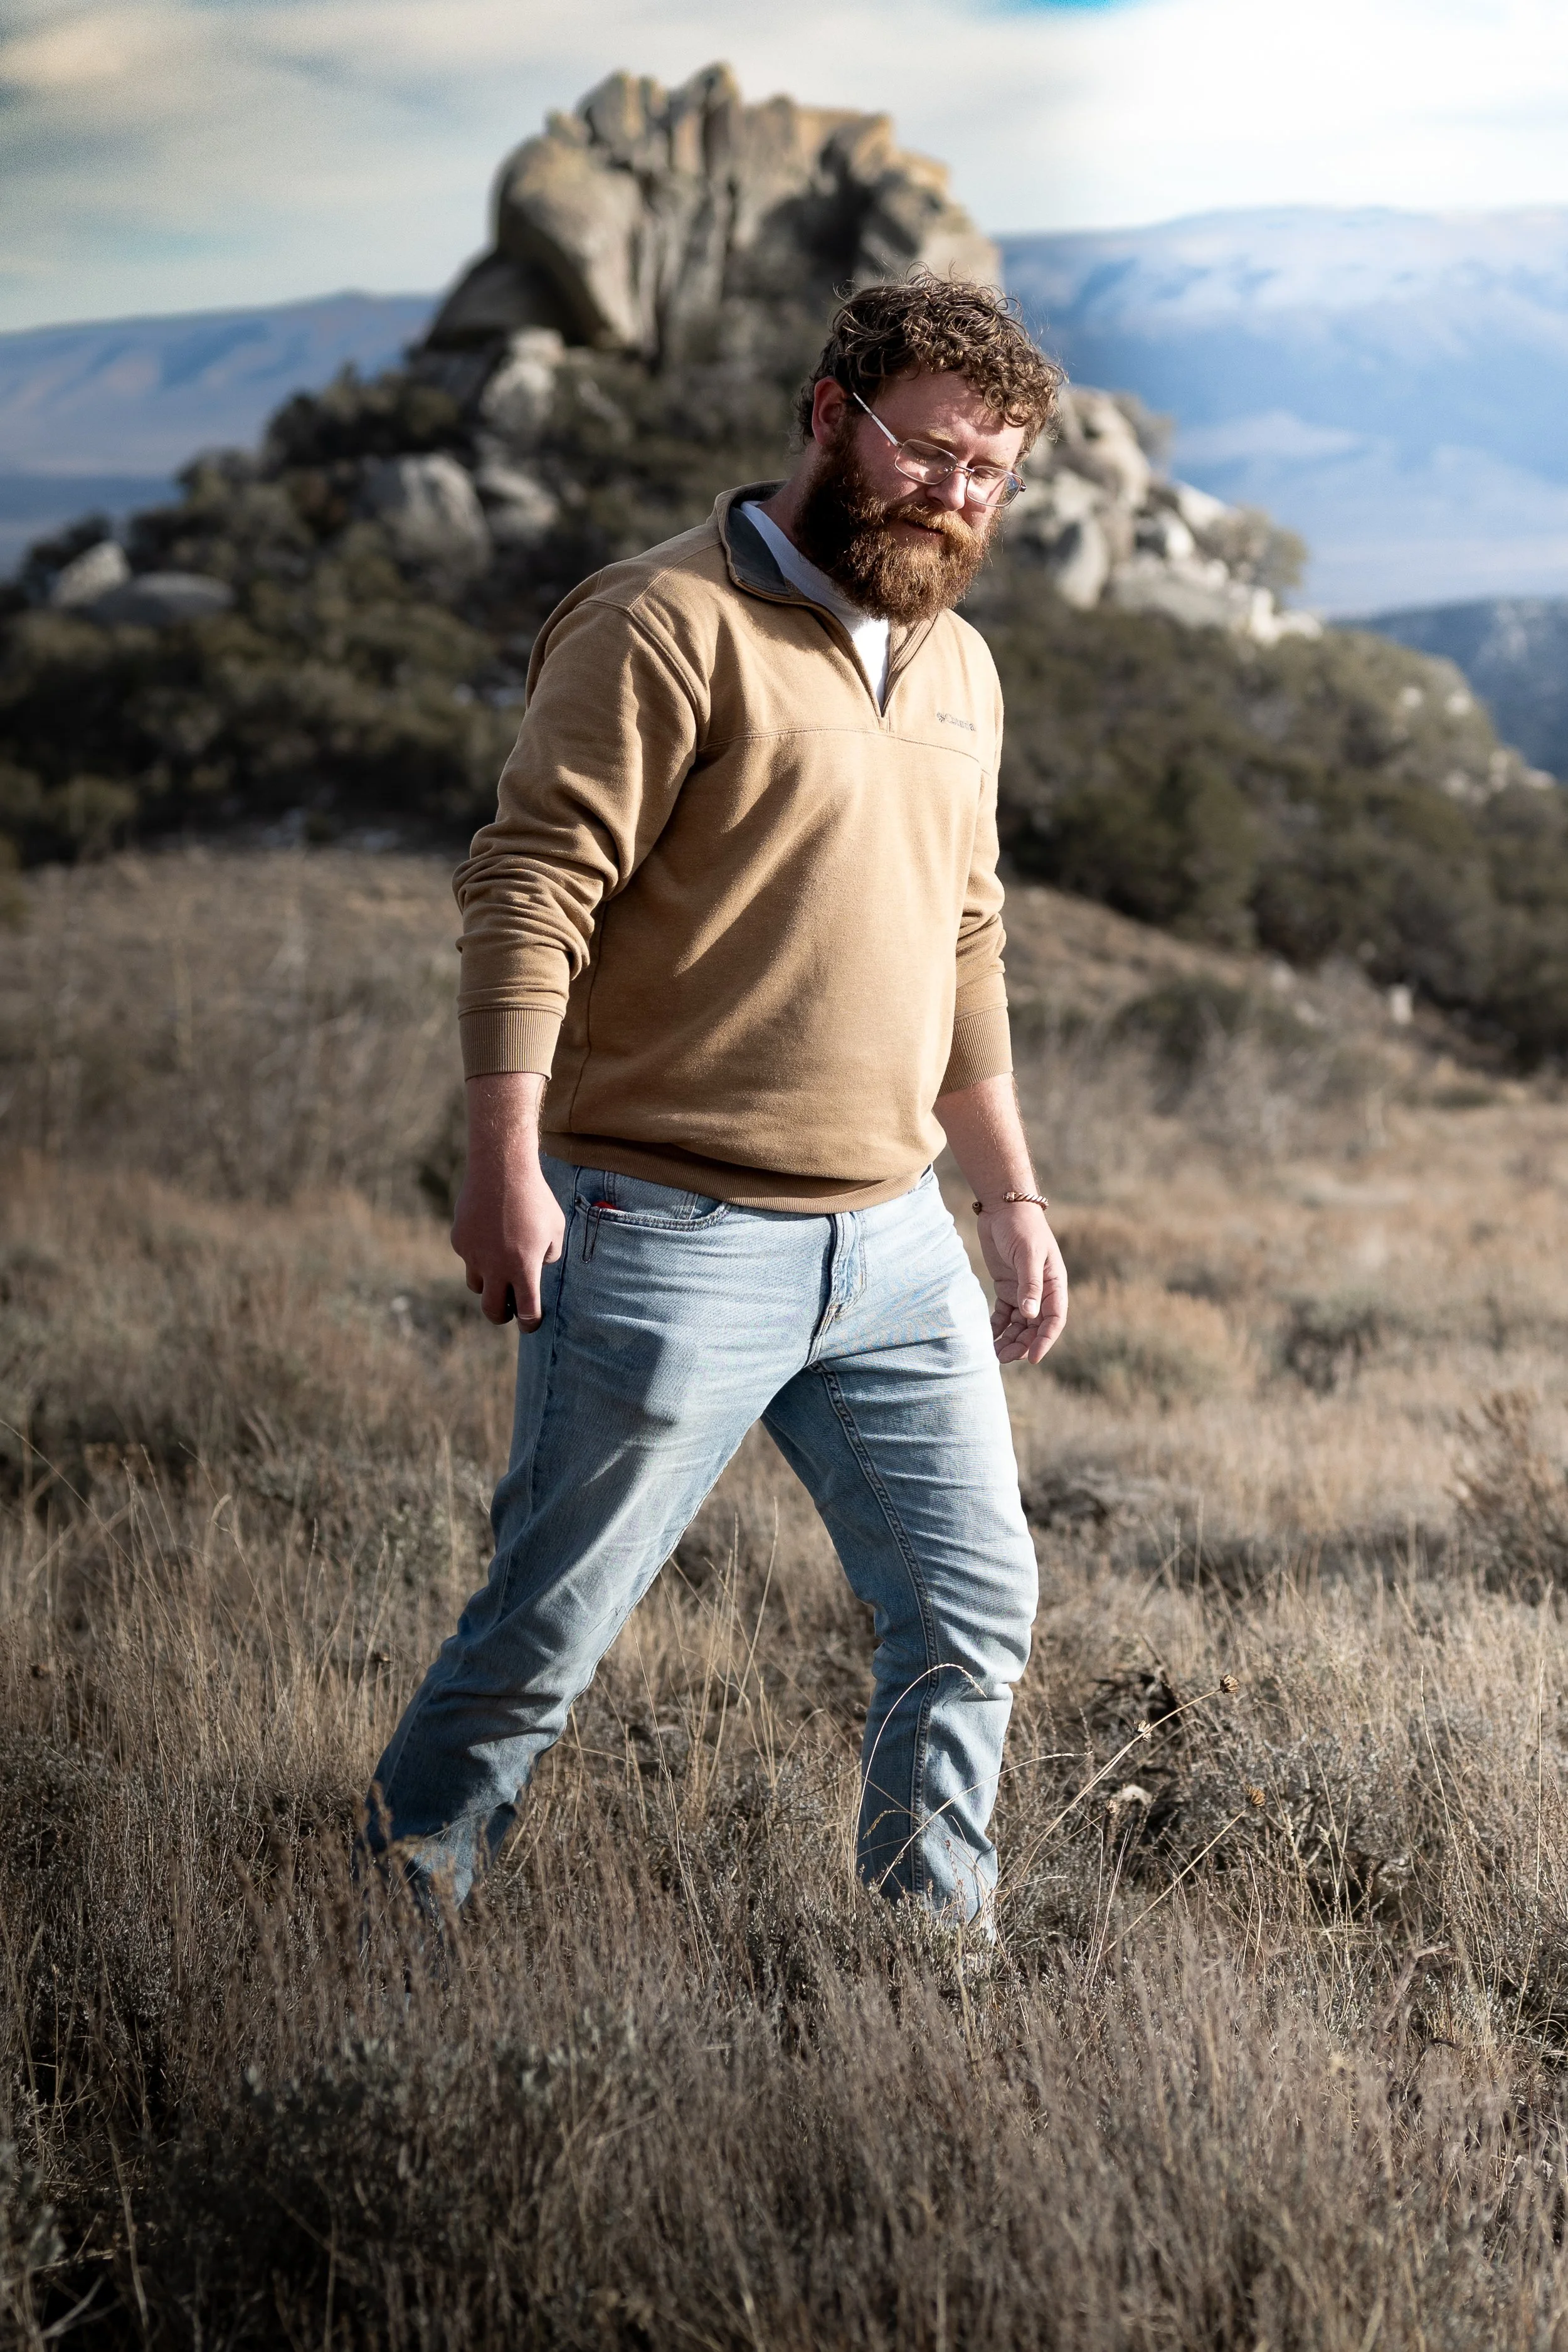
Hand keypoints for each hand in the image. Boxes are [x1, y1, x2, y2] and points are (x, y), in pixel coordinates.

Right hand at [450, 1073, 564, 1327]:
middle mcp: (495, 1266)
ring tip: (500, 1269)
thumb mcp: (555, 1228)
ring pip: (477, 1285)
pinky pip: (469, 1257)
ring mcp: (473, 1254)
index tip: (532, 1322)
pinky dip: (479, 1255)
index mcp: (523, 1267)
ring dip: (489, 1284)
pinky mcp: (459, 1240)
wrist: (501, 1169)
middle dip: (502, 1316)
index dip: (531, 1322)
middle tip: (510, 1310)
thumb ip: (549, 1255)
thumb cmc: (535, 1198)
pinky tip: (489, 1234)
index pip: (527, 1311)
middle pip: (493, 1311)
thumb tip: (538, 1267)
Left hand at [977, 1202, 1067, 1364]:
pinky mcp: (1006, 1286)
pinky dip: (998, 1326)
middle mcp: (1041, 1290)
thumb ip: (1029, 1285)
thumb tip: (1031, 1316)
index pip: (1054, 1320)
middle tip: (1004, 1359)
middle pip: (1035, 1326)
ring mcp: (1023, 1290)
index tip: (1032, 1358)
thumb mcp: (1027, 1254)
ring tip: (994, 1354)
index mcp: (1054, 1284)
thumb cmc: (1021, 1227)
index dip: (1045, 1341)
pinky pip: (1004, 1313)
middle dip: (1022, 1344)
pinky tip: (988, 1337)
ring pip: (1019, 1323)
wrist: (1002, 1206)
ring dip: (1009, 1339)